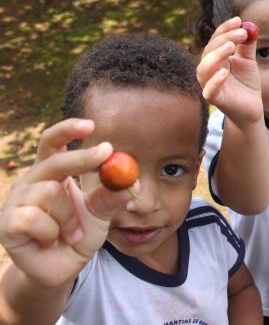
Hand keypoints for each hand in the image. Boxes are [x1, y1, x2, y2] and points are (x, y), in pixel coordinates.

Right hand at [0, 119, 132, 287]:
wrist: (61, 268)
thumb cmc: (79, 234)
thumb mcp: (101, 214)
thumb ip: (111, 197)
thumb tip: (130, 182)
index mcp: (51, 172)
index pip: (53, 142)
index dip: (68, 130)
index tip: (90, 124)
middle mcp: (32, 181)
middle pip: (53, 161)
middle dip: (81, 157)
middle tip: (104, 153)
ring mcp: (16, 201)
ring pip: (49, 193)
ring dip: (69, 216)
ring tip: (70, 232)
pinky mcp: (8, 223)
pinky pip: (34, 218)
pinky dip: (52, 231)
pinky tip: (50, 240)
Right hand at [197, 16, 262, 124]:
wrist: (251, 109)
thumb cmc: (247, 85)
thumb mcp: (248, 62)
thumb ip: (247, 45)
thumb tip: (250, 26)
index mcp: (215, 59)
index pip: (216, 39)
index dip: (225, 29)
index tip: (238, 20)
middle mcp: (208, 70)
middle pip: (209, 51)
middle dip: (224, 39)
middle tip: (240, 32)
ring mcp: (209, 85)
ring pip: (204, 69)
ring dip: (216, 55)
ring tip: (231, 47)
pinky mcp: (215, 100)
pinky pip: (209, 91)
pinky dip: (215, 81)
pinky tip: (225, 72)